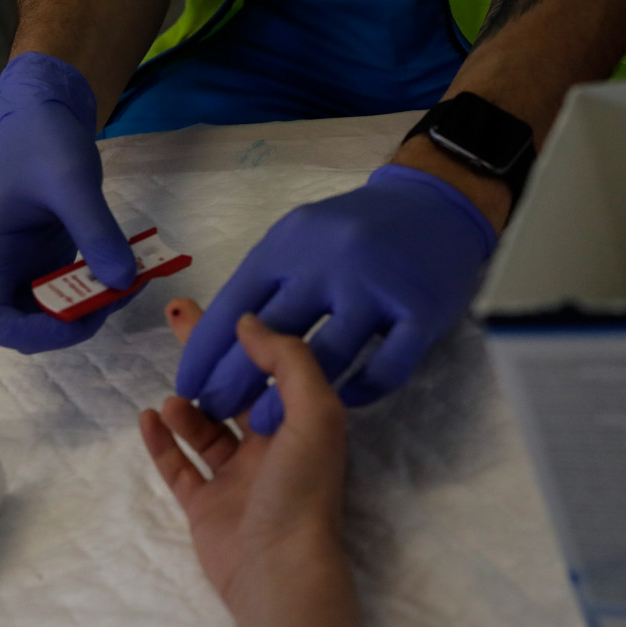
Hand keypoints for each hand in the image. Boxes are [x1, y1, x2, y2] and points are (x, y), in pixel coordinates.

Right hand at [0, 52, 137, 352]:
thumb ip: (95, 231)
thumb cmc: (44, 142)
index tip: (75, 321)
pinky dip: (102, 290)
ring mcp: (28, 268)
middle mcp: (2, 270)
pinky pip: (75, 292)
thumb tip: (123, 281)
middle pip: (24, 328)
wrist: (48, 113)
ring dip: (93, 310)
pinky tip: (131, 271)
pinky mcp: (52, 261)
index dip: (29, 336)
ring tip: (130, 281)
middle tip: (114, 296)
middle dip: (70, 325)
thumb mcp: (71, 182)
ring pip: (54, 315)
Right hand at [140, 299, 347, 610]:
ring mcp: (238, 479)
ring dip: (188, 407)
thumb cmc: (302, 489)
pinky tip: (148, 418)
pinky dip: (163, 442)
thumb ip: (288, 361)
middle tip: (176, 319)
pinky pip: (180, 467)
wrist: (278, 571)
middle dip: (209, 358)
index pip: (274, 368)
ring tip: (174, 394)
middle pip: (237, 391)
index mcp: (303, 425)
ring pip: (207, 431)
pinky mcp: (206, 507)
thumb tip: (248, 321)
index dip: (247, 336)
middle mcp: (273, 448)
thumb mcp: (314, 413)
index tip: (220, 306)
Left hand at [175, 164, 495, 433]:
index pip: (236, 304)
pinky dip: (363, 389)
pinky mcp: (422, 312)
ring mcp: (378, 288)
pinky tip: (344, 399)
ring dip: (292, 398)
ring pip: (327, 357)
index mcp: (292, 243)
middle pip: (273, 335)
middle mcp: (331, 263)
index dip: (206, 350)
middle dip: (235, 381)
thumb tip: (234, 330)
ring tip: (262, 425)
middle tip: (214, 412)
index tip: (186, 385)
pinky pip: (386, 368)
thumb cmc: (359, 226)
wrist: (439, 200)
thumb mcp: (303, 235)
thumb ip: (271, 279)